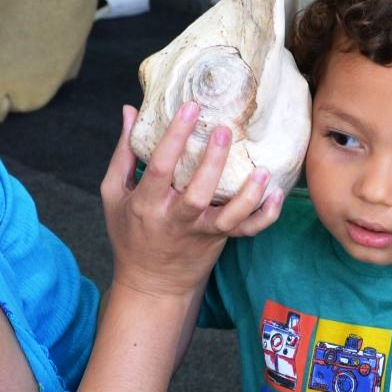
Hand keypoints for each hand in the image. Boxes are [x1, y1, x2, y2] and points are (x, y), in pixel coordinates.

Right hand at [100, 103, 283, 298]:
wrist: (151, 285)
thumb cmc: (131, 233)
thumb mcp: (116, 194)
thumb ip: (124, 153)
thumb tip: (130, 110)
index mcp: (146, 203)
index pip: (159, 167)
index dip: (175, 137)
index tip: (190, 107)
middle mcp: (175, 219)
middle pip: (197, 192)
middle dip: (212, 162)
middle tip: (224, 130)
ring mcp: (201, 231)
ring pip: (228, 216)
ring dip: (247, 195)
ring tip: (261, 169)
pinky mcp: (220, 240)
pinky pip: (247, 231)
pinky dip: (265, 216)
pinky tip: (276, 194)